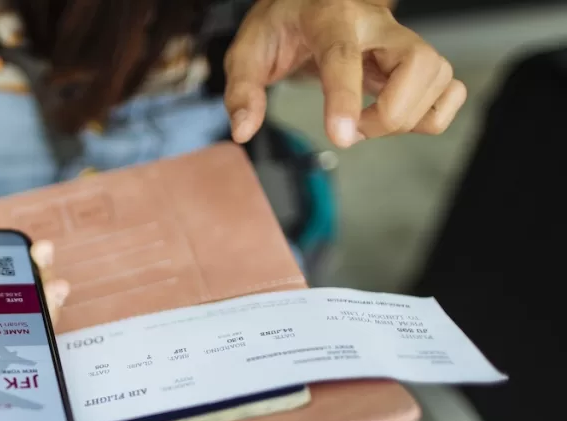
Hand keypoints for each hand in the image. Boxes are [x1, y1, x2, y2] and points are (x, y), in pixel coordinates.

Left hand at [224, 0, 466, 147]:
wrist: (305, 4)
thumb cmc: (280, 26)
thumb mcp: (247, 52)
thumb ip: (242, 90)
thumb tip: (244, 130)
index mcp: (329, 15)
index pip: (344, 55)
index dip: (346, 97)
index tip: (341, 136)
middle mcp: (377, 23)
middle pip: (419, 63)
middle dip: (390, 113)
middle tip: (352, 131)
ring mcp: (402, 40)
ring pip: (440, 76)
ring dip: (409, 117)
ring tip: (367, 124)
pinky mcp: (414, 61)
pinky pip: (449, 89)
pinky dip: (430, 115)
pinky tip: (395, 118)